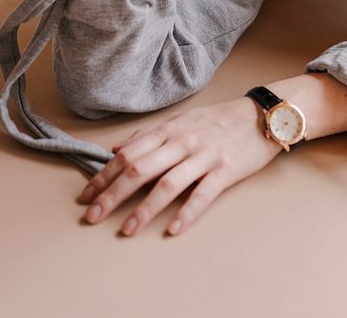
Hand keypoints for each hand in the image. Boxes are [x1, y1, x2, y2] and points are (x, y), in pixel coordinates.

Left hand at [77, 97, 282, 236]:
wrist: (260, 116)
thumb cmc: (216, 121)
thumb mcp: (179, 121)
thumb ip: (148, 135)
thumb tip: (115, 149)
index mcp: (167, 130)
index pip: (127, 154)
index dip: (104, 175)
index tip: (85, 196)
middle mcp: (181, 142)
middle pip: (139, 169)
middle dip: (112, 194)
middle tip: (92, 217)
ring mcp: (203, 156)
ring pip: (167, 184)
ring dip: (143, 209)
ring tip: (125, 230)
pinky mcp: (225, 171)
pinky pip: (203, 194)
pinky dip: (186, 212)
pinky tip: (172, 229)